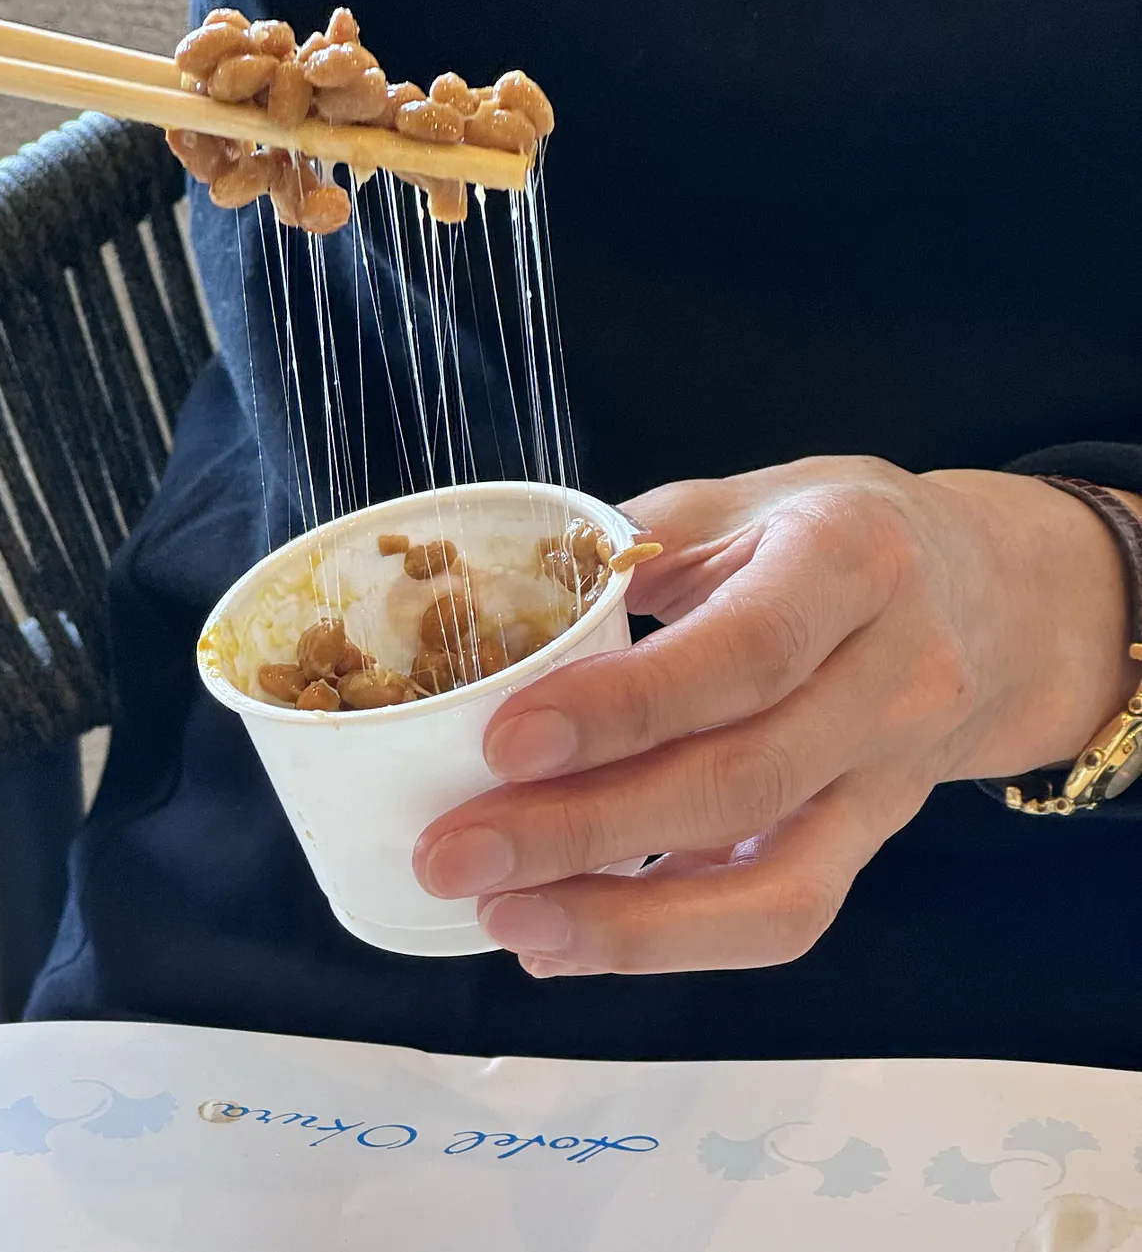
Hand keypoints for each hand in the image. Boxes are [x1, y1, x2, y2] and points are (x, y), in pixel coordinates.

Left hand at [414, 457, 1141, 975]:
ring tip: (502, 920)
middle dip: (583, 834)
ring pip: (777, 888)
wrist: (989, 599)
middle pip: (743, 782)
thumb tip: (504, 602)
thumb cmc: (834, 533)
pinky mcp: (873, 843)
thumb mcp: (744, 499)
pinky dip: (668, 940)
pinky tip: (562, 940)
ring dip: (626, 923)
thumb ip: (632, 543)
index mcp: (853, 561)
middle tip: (450, 854)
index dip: (624, 708)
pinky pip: (783, 915)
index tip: (502, 743)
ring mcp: (895, 780)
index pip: (746, 652)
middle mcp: (895, 679)